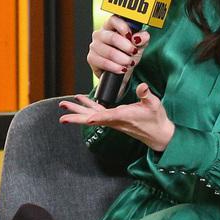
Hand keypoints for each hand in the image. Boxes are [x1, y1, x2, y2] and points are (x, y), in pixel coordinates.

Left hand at [57, 82, 175, 151]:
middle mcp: (114, 120)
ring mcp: (112, 120)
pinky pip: (97, 112)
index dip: (96, 117)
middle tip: (62, 117)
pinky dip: (87, 106)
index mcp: (123, 117)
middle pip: (91, 119)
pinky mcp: (114, 118)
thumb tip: (142, 86)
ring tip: (63, 104)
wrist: (158, 134)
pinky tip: (81, 100)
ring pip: (91, 115)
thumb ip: (146, 95)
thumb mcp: (154, 105)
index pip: (107, 117)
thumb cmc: (156, 119)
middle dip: (77, 117)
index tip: (85, 119)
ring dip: (77, 110)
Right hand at [87, 14, 146, 77]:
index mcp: (111, 26)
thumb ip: (142, 38)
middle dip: (126, 46)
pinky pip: (104, 62)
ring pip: (109, 52)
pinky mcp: (91, 58)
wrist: (122, 70)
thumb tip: (139, 37)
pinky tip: (122, 69)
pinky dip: (115, 67)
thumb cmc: (129, 53)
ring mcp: (94, 46)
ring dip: (122, 59)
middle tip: (133, 52)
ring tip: (130, 62)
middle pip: (112, 37)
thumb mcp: (139, 45)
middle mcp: (100, 34)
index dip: (123, 27)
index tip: (131, 36)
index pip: (114, 20)